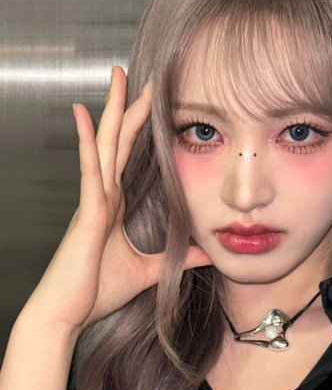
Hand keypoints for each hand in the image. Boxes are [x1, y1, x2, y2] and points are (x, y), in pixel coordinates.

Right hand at [22, 66, 210, 333]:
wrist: (66, 315)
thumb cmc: (96, 291)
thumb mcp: (148, 270)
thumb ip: (178, 258)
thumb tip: (208, 254)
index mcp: (113, 203)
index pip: (128, 154)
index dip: (139, 126)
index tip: (152, 101)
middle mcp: (102, 194)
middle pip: (116, 140)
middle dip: (128, 106)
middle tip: (137, 74)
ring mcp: (93, 200)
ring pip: (104, 144)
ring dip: (111, 109)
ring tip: (117, 77)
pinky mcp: (88, 213)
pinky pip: (89, 170)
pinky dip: (86, 141)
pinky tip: (81, 113)